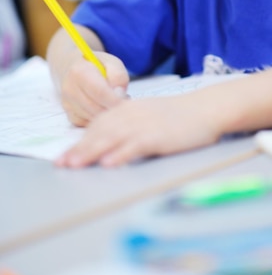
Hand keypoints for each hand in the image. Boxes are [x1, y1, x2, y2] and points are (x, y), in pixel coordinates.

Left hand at [55, 91, 220, 166]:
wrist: (206, 109)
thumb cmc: (180, 115)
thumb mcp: (150, 114)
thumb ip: (130, 124)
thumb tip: (110, 142)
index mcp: (129, 109)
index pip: (98, 124)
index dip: (81, 140)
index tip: (66, 155)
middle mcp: (132, 115)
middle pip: (100, 132)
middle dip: (80, 149)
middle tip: (63, 164)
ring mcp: (145, 125)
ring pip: (112, 138)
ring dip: (91, 152)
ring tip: (76, 165)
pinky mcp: (158, 136)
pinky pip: (134, 146)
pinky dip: (120, 154)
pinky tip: (108, 164)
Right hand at [59, 52, 129, 126]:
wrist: (74, 66)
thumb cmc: (97, 65)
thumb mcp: (112, 63)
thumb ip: (118, 77)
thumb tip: (119, 95)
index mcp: (80, 72)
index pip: (99, 92)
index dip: (115, 100)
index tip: (126, 101)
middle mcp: (70, 89)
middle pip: (96, 108)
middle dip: (112, 108)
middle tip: (123, 101)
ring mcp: (67, 103)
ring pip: (92, 118)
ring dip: (106, 113)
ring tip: (113, 101)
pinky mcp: (69, 114)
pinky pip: (87, 124)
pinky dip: (97, 119)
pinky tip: (102, 107)